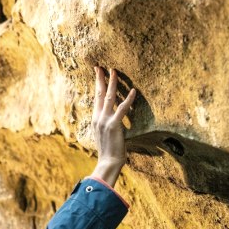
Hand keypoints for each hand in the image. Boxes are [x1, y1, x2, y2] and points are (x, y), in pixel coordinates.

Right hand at [91, 67, 135, 185]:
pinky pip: (122, 109)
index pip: (95, 97)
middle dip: (100, 79)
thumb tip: (109, 118)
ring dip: (112, 83)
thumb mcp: (103, 135)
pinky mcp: (114, 125)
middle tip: (101, 66)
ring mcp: (105, 120)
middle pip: (99, 94)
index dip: (97, 84)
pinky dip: (128, 99)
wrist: (108, 162)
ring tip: (115, 71)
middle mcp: (98, 117)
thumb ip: (104, 124)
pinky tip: (133, 91)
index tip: (97, 73)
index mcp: (95, 119)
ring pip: (109, 97)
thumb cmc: (108, 151)